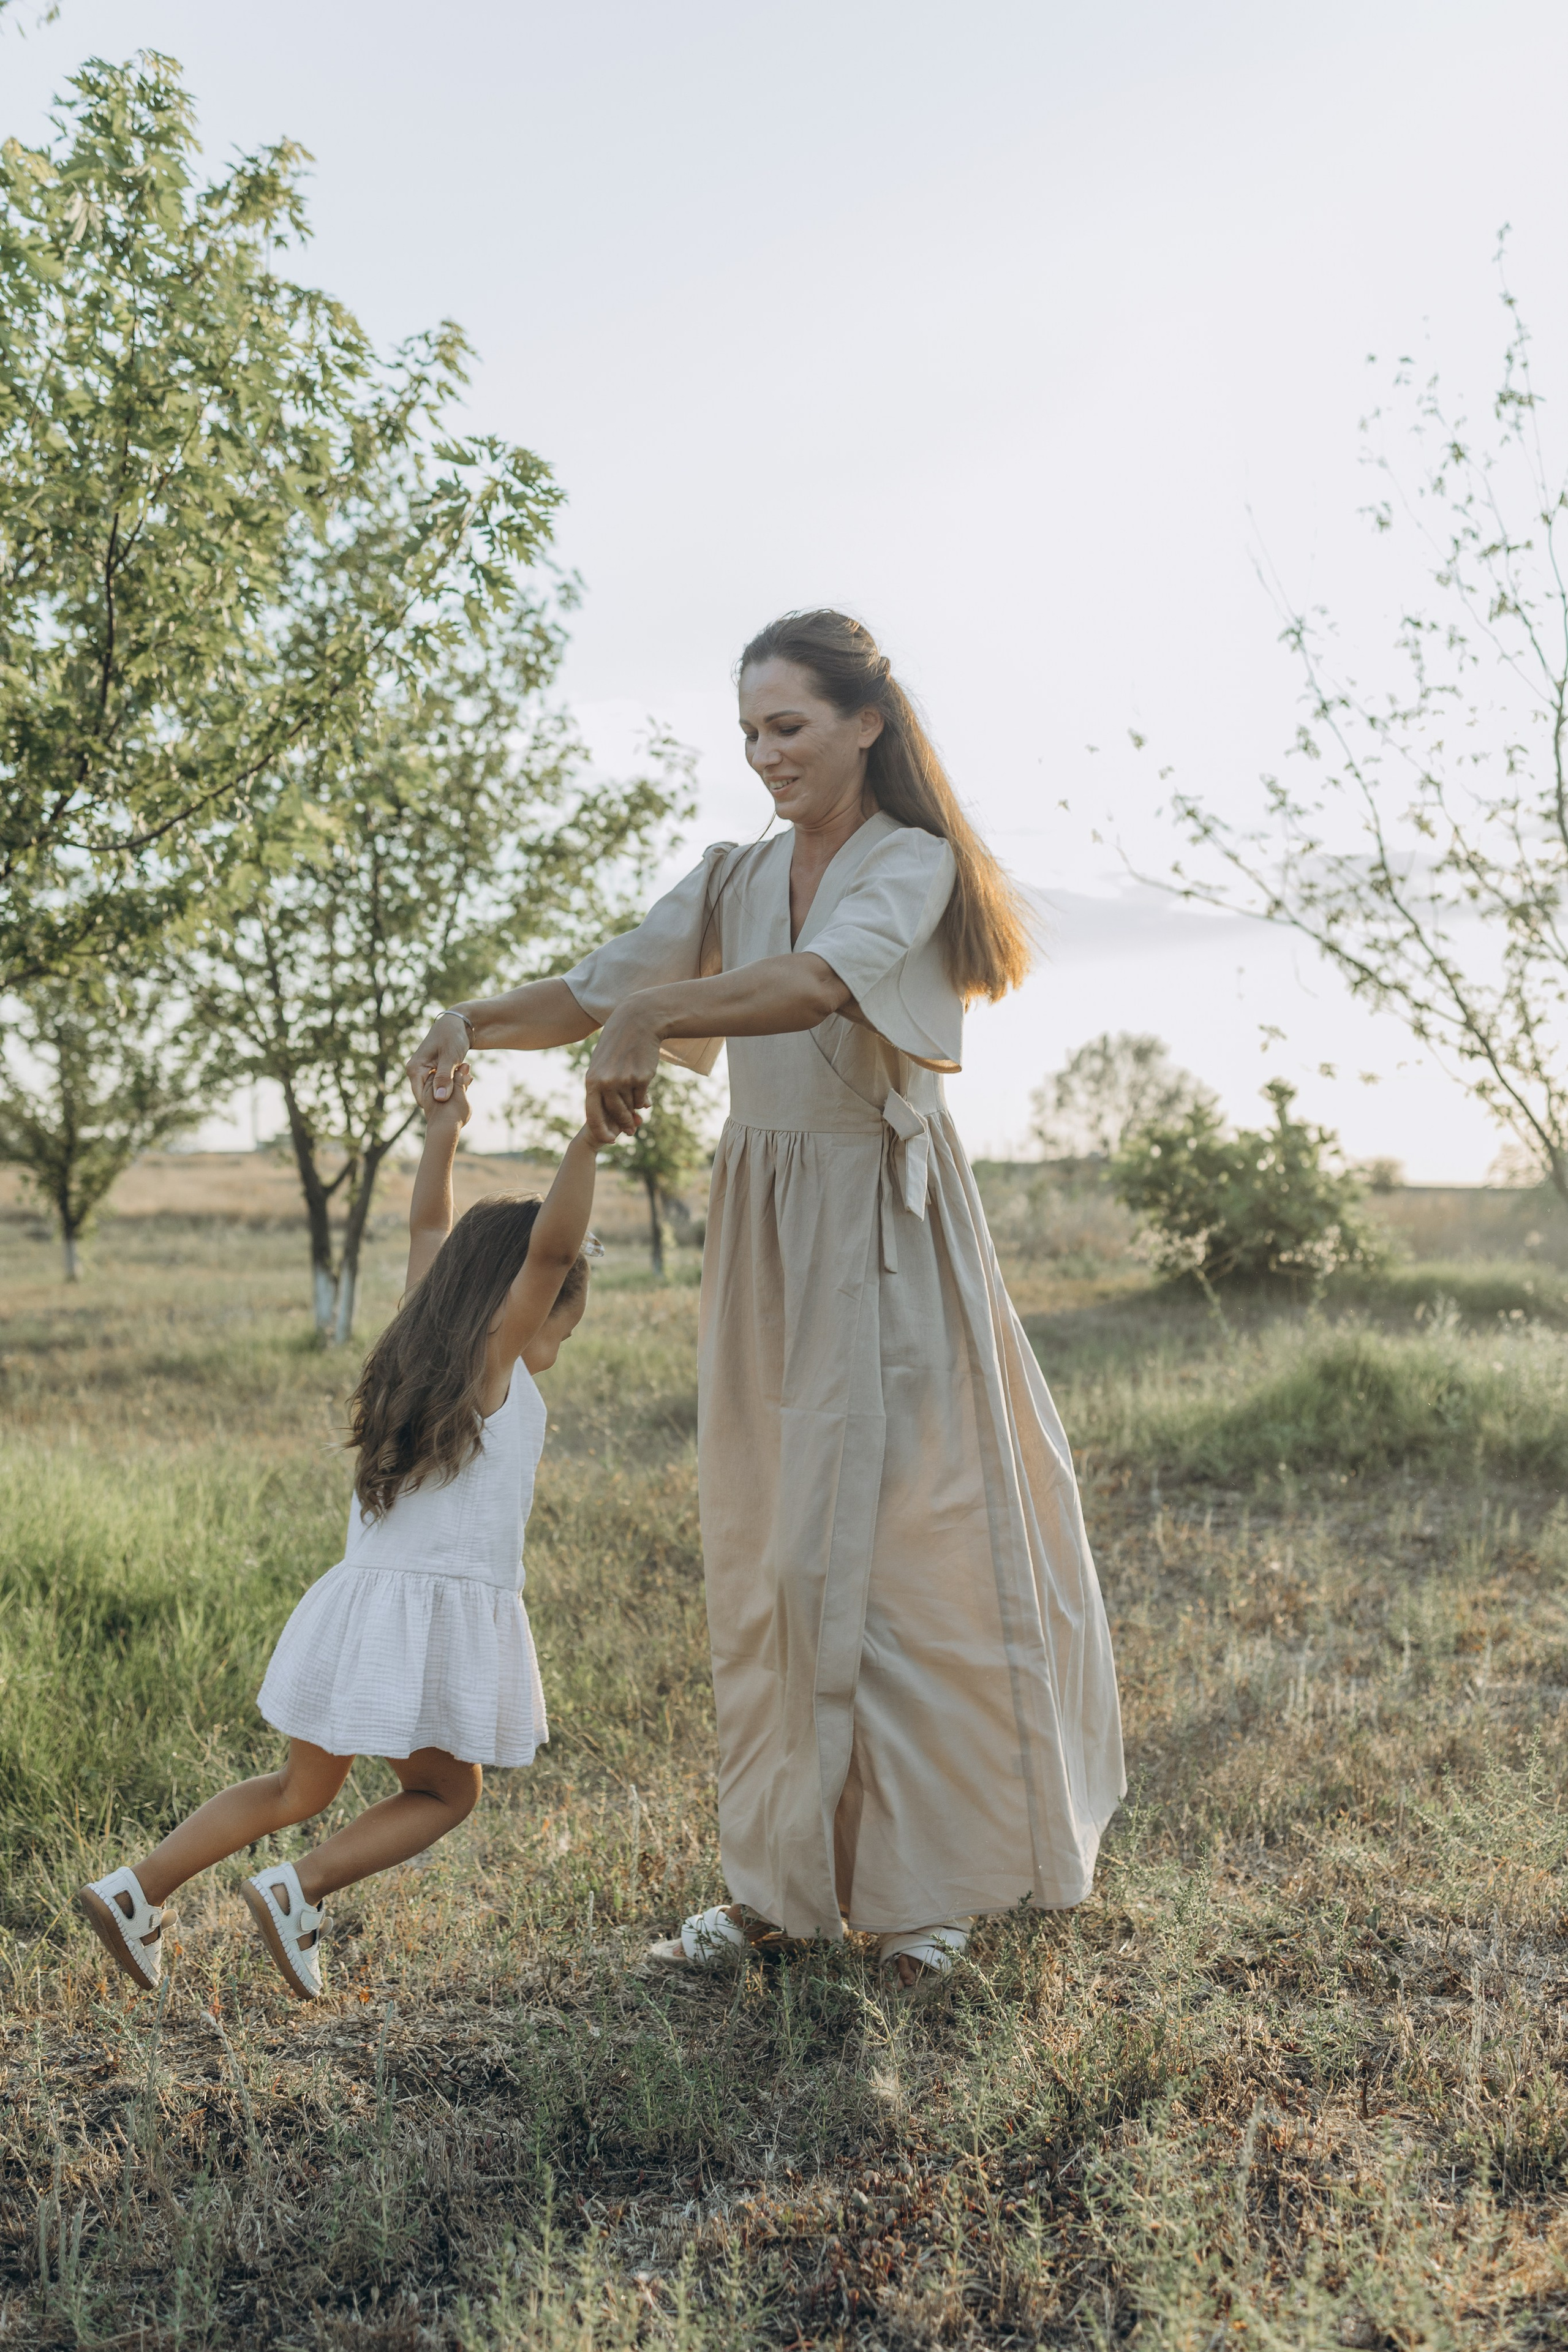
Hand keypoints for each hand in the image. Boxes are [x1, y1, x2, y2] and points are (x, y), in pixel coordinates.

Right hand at [406, 1011, 471, 1105]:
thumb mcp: (450, 1057)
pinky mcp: (432, 1072)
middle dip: (448, 1094)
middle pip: (431, 1096)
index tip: (459, 1092)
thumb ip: (444, 1078)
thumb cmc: (452, 1036)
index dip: (440, 1101)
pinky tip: (465, 1075)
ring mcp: (423, 1073)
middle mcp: (415, 1073)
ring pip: (438, 1091)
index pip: (422, 1098)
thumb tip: (440, 1099)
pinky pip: (442, 1085)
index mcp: (414, 1070)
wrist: (457, 1023)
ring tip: (466, 1075)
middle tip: (466, 1080)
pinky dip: (454, 1083)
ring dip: (453, 1088)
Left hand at [583, 1001, 658, 1143]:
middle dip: (623, 1125)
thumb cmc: (618, 1044)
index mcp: (592, 1080)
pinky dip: (643, 1100)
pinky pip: (641, 1099)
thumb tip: (614, 1112)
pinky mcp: (641, 1078)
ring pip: (630, 1107)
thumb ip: (605, 1088)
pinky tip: (645, 1095)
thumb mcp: (604, 1065)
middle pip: (615, 1114)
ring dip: (634, 1111)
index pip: (593, 1114)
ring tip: (637, 1113)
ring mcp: (624, 1081)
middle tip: (631, 1132)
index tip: (610, 1140)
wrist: (638, 1022)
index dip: (602, 1130)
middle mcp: (606, 1083)